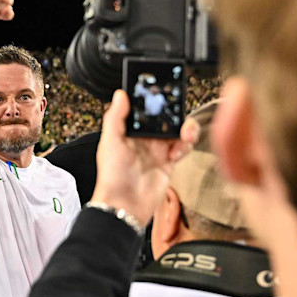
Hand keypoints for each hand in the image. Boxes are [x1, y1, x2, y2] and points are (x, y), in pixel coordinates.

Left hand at [90, 90, 199, 223]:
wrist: (126, 204)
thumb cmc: (112, 175)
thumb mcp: (110, 142)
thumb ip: (115, 117)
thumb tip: (120, 94)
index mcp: (128, 130)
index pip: (144, 109)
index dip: (154, 100)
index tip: (164, 92)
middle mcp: (144, 138)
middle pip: (164, 117)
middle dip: (175, 113)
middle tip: (179, 113)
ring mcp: (157, 149)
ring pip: (177, 130)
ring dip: (185, 129)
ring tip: (185, 134)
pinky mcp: (169, 162)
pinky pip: (183, 147)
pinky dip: (185, 146)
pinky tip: (176, 154)